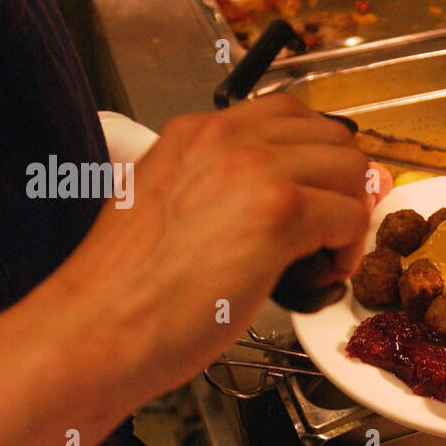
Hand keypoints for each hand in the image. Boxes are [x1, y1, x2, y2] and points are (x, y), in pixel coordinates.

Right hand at [0, 94, 390, 445]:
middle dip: (342, 186)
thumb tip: (271, 204)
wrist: (95, 328)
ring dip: (349, 216)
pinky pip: (350, 217)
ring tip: (320, 260)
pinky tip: (316, 278)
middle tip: (328, 234)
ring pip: (350, 172)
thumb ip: (219, 191)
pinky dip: (347, 252)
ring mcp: (254, 170)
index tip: (317, 199)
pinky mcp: (277, 213)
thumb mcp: (165, 209)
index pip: (288, 117)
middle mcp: (225, 138)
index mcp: (195, 134)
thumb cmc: (123, 291)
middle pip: (331, 137)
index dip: (316, 161)